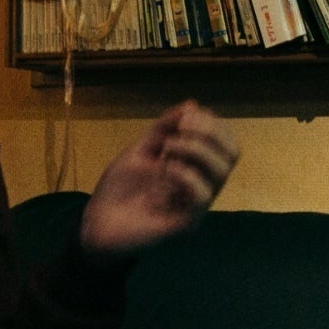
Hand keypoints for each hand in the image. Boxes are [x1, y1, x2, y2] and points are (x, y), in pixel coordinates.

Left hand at [77, 101, 238, 260]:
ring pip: (221, 172)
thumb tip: (192, 105)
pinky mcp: (186, 223)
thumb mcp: (139, 150)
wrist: (96, 223)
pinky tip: (163, 170)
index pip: (226, 142)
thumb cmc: (118, 189)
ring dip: (195, 149)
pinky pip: (202, 196)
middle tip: (180, 129)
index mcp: (196, 167)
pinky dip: (185, 174)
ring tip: (166, 148)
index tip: (184, 116)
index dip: (213, 123)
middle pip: (232, 154)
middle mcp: (202, 184)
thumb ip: (163, 129)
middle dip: (209, 132)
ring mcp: (196, 205)